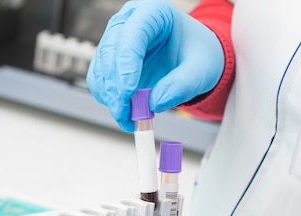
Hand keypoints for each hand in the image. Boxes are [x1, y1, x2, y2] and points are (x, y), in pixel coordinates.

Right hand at [87, 0, 224, 130]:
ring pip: (101, 69)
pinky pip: (99, 81)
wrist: (193, 58)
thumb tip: (154, 104)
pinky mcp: (108, 60)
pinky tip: (124, 112)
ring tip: (129, 118)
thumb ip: (181, 86)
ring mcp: (115, 40)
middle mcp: (128, 22)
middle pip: (110, 52)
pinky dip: (108, 99)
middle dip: (115, 88)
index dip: (126, 65)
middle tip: (125, 114)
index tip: (128, 93)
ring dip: (110, 97)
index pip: (132, 35)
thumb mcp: (200, 70)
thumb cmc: (198, 54)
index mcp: (153, 12)